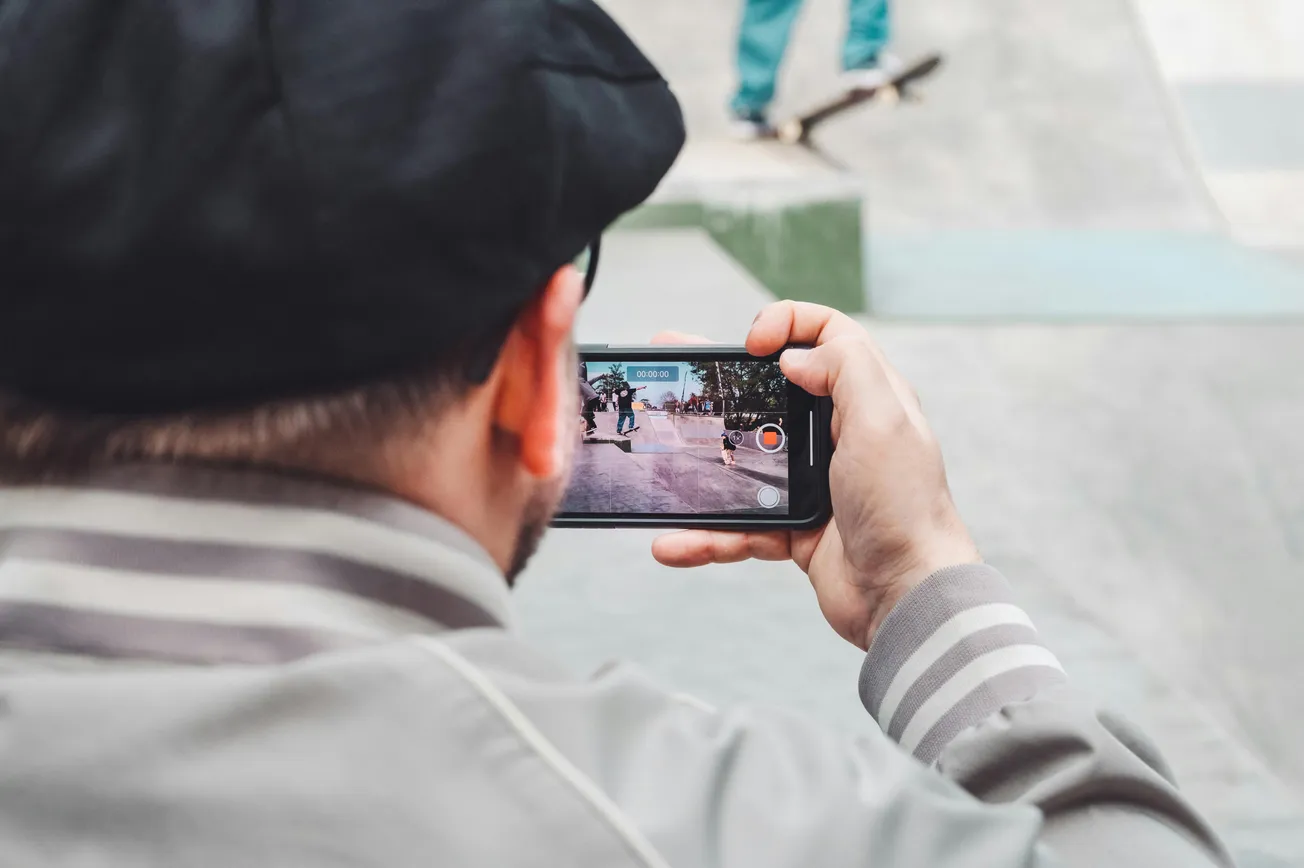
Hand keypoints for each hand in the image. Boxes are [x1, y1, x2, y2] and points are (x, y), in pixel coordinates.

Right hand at [650, 303, 979, 651]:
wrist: (905, 597)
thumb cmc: (905, 509)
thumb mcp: (883, 420)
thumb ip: (845, 369)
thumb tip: (795, 355)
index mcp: (867, 399)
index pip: (827, 335)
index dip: (787, 325)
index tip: (750, 344)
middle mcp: (840, 435)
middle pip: (770, 392)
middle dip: (720, 382)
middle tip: (677, 369)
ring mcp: (814, 483)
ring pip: (744, 463)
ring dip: (703, 470)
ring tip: (661, 467)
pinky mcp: (795, 529)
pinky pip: (739, 523)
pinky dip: (708, 534)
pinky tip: (677, 540)